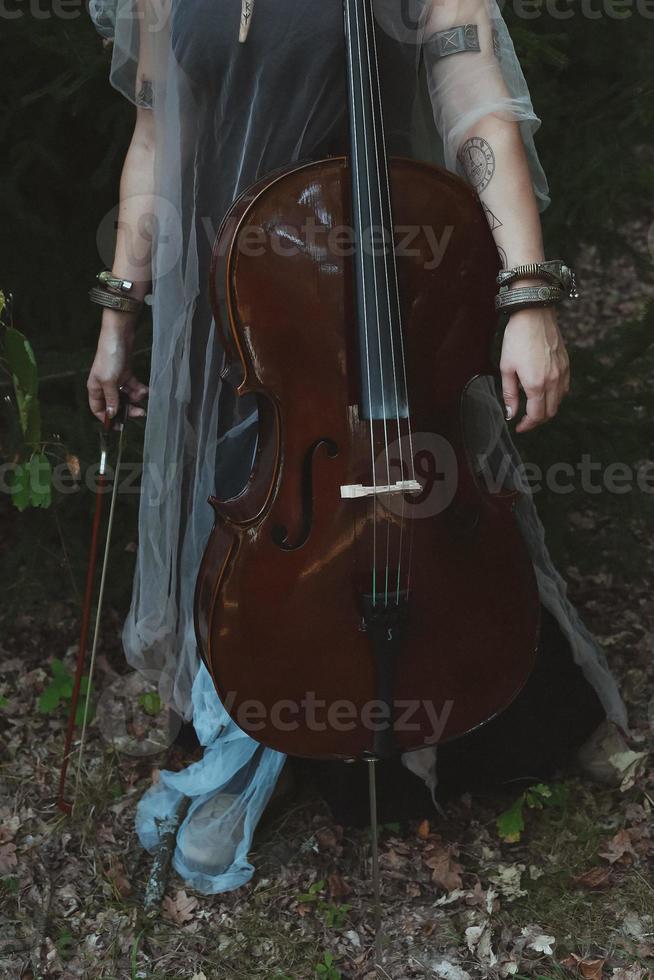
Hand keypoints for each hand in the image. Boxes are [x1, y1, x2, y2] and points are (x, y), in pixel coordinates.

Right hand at [86, 313, 148, 422]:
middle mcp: (105, 386)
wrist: (119, 336)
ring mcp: (116, 380)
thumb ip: (111, 399)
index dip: (107, 419)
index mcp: (95, 389)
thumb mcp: (109, 381)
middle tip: (139, 413)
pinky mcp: (127, 374)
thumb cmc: (109, 357)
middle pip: (115, 405)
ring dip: (136, 398)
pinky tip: (148, 390)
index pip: (98, 410)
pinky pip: (134, 387)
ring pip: (127, 397)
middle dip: (127, 410)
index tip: (119, 427)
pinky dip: (140, 389)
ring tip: (143, 395)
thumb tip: (111, 415)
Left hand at [499, 303, 569, 433]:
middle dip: (538, 420)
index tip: (520, 427)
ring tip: (535, 407)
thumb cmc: (517, 338)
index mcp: (536, 384)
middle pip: (550, 412)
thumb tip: (511, 412)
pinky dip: (557, 396)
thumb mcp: (506, 368)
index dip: (527, 425)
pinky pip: (565, 387)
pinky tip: (546, 392)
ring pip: (560, 401)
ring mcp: (562, 372)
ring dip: (548, 409)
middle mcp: (553, 381)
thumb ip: (509, 394)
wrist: (534, 314)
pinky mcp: (566, 364)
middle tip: (526, 420)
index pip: (536, 415)